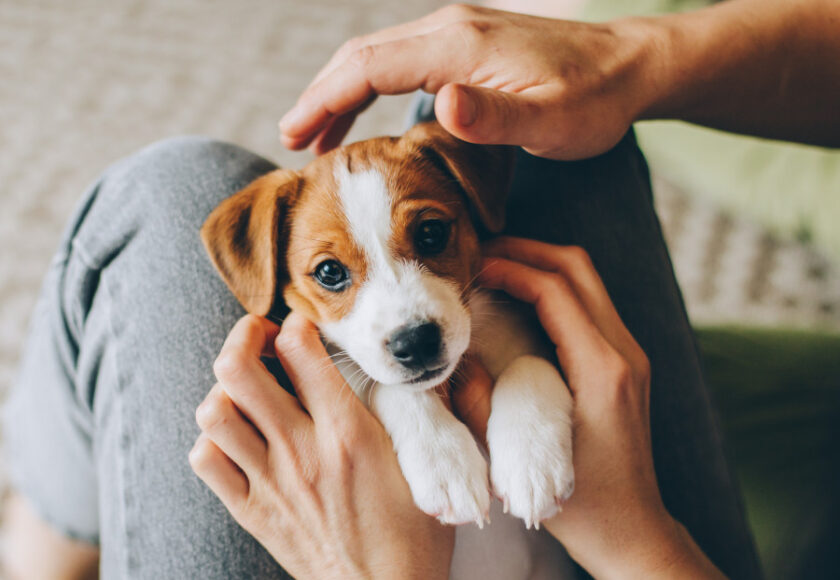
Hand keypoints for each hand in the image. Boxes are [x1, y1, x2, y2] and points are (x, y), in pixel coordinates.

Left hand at [189, 313, 453, 579]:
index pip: (301, 349)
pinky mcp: (252, 511)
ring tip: (249, 389)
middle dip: (244, 335)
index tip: (305, 326)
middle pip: (238, 369)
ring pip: (214, 411)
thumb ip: (429, 412)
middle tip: (262, 337)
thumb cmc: (415, 534)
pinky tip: (240, 437)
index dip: (297, 322)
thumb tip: (426, 370)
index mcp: (349, 433)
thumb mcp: (430, 466)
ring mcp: (271, 482)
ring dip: (226, 389)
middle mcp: (302, 451)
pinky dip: (214, 439)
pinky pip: (206, 460)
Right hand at [278, 4, 654, 159]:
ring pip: (378, 56)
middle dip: (321, 96)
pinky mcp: (468, 45)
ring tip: (319, 137)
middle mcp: (450, 28)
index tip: (293, 137)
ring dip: (342, 92)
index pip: (368, 66)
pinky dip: (372, 88)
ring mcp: (458, 32)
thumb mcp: (550, 120)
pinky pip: (402, 61)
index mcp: (459, 45)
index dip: (325, 101)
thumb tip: (438, 103)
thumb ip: (493, 116)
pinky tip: (371, 118)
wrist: (631, 66)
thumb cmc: (594, 100)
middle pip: (362, 56)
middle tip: (292, 142)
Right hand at [455, 237, 725, 578]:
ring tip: (494, 268)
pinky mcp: (623, 364)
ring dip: (540, 265)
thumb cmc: (583, 506)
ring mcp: (629, 356)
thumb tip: (453, 361)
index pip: (556, 290)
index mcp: (603, 370)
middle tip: (480, 253)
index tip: (473, 266)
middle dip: (527, 251)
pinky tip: (518, 301)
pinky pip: (589, 304)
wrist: (633, 531)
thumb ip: (482, 407)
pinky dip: (552, 289)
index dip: (510, 268)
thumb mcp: (521, 460)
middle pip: (578, 268)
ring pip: (586, 281)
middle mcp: (624, 353)